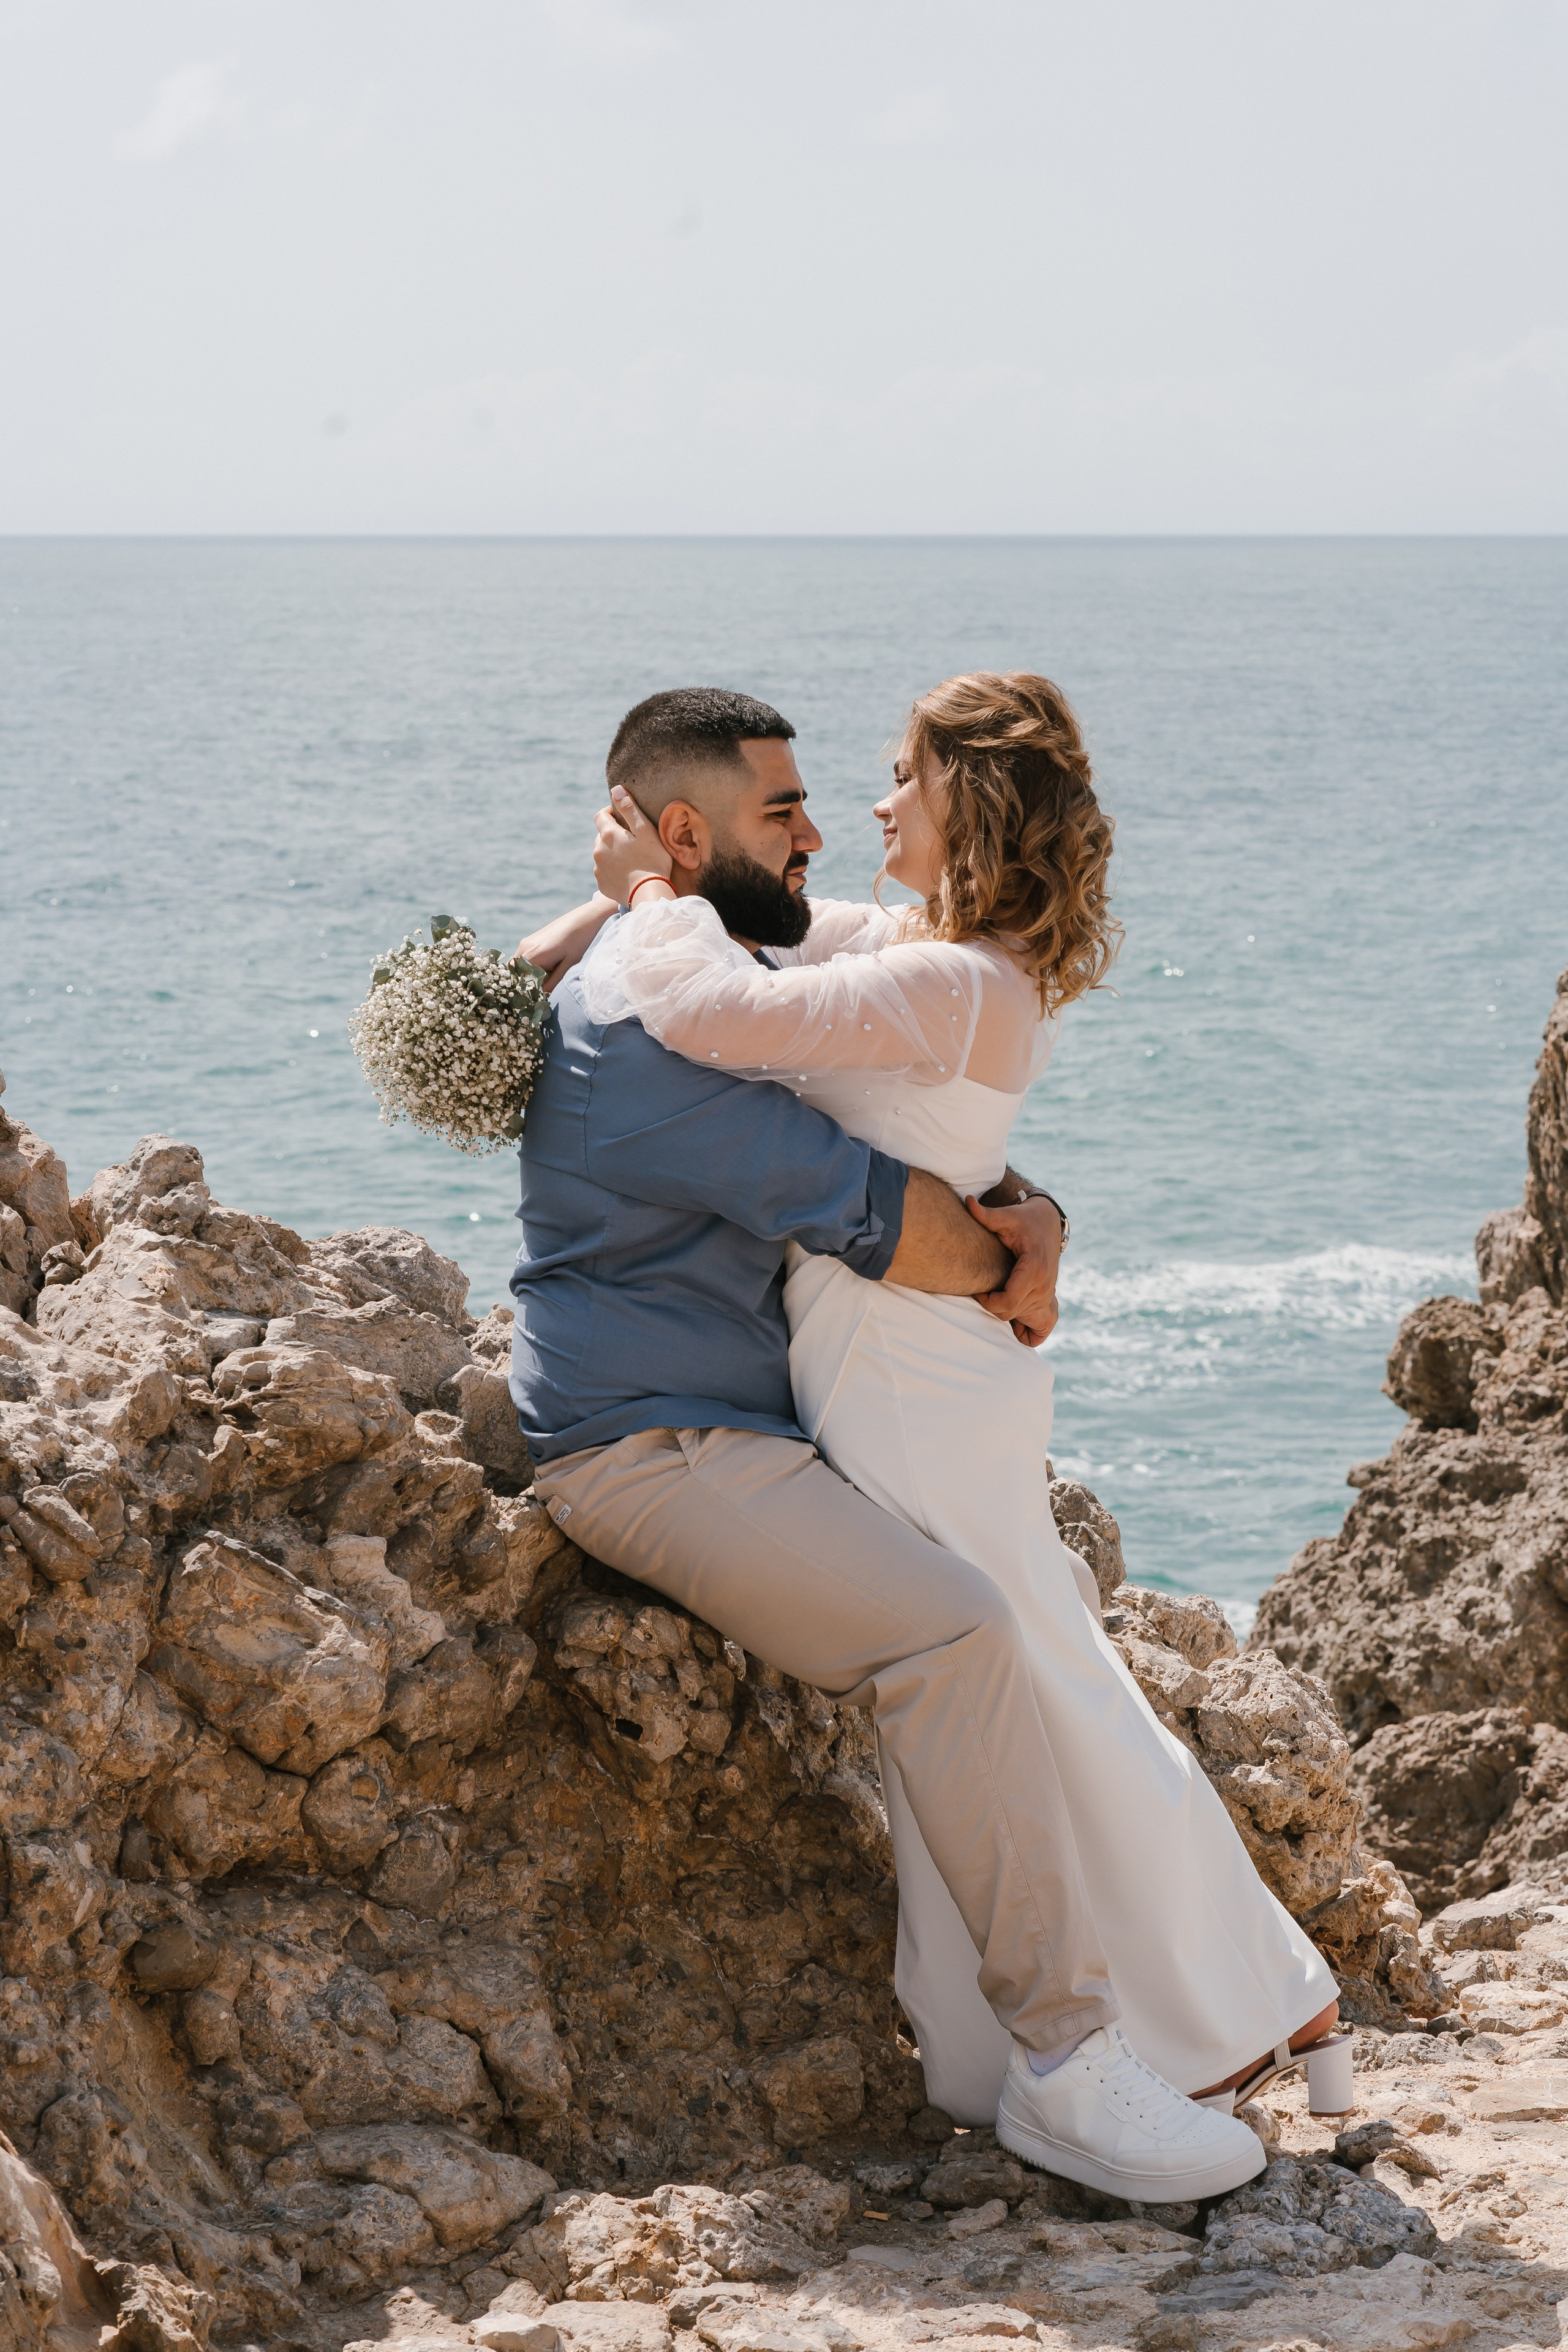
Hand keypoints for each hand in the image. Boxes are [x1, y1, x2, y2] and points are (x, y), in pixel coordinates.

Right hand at [514, 895, 619, 993]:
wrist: (587, 918)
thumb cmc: (580, 941)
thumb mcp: (569, 965)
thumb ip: (553, 982)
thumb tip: (541, 996)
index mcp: (532, 955)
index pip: (519, 980)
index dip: (526, 992)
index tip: (536, 999)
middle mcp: (525, 947)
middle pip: (515, 973)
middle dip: (525, 984)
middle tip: (541, 992)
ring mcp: (527, 942)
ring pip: (519, 966)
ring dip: (529, 975)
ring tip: (546, 981)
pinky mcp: (532, 939)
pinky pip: (525, 957)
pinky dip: (531, 966)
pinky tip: (548, 969)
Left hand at [593, 784, 673, 906]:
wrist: (649, 893)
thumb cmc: (652, 860)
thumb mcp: (645, 830)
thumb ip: (630, 809)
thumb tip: (615, 790)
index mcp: (608, 835)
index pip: (601, 815)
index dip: (611, 812)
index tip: (622, 816)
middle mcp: (598, 850)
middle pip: (601, 836)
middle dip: (613, 835)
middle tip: (631, 841)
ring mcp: (598, 868)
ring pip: (602, 854)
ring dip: (612, 853)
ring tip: (631, 859)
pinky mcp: (602, 884)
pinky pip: (605, 872)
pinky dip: (613, 870)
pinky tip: (627, 874)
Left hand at [966, 1194, 1062, 1345]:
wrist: (1048, 1224)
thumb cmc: (1024, 1220)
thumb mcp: (1006, 1217)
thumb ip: (986, 1214)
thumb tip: (967, 1202)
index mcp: (1034, 1270)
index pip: (1008, 1301)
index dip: (988, 1301)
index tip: (978, 1291)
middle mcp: (1044, 1286)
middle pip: (1010, 1313)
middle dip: (992, 1306)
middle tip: (981, 1292)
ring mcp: (1049, 1295)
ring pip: (1020, 1318)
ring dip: (1003, 1312)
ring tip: (992, 1296)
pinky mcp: (1050, 1299)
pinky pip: (1039, 1330)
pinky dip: (1024, 1329)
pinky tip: (1009, 1315)